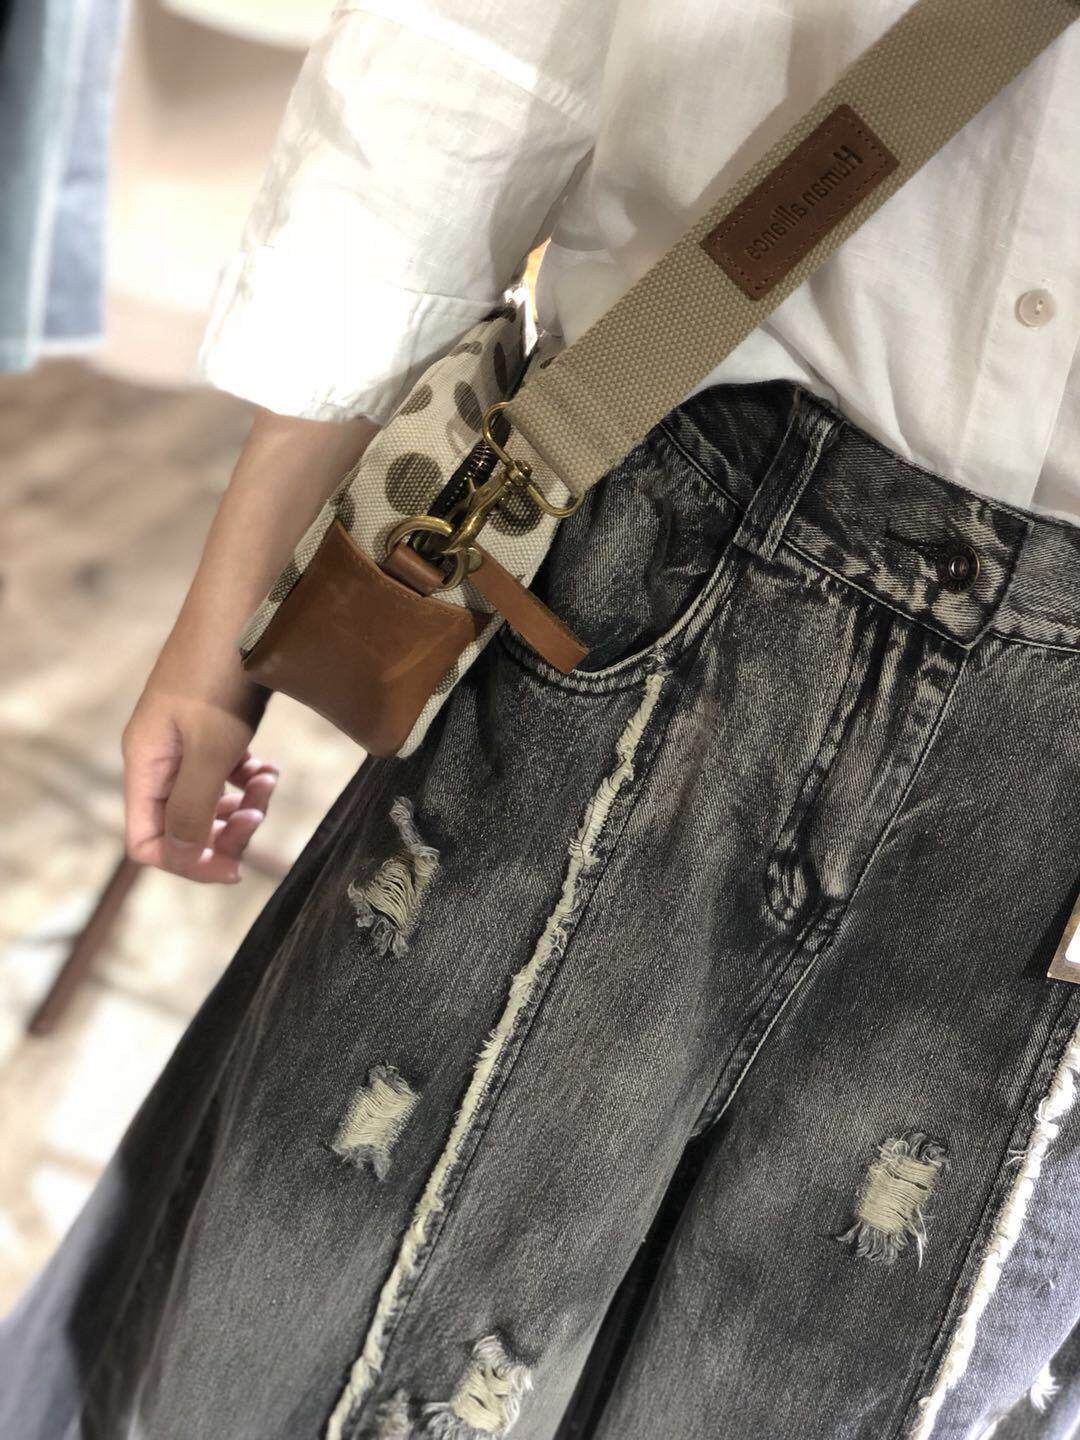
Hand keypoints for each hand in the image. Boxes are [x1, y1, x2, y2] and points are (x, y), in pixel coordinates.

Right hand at [119, 404, 377, 883]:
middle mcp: (157, 754)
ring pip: (206, 799)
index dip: (191, 863)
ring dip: (239, 805)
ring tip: (268, 783)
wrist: (246, 605)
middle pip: (180, 826)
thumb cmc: (223, 671)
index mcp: (145, 764)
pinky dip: (246, 780)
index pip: (149, 842)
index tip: (237, 866)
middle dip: (222, 832)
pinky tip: (267, 767)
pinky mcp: (211, 722)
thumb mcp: (211, 748)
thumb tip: (183, 859)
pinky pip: (222, 771)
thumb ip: (193, 808)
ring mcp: (184, 737)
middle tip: (261, 814)